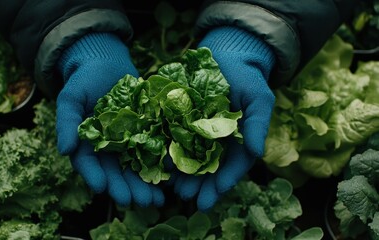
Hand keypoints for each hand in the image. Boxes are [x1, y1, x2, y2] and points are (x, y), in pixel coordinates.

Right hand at [56, 32, 163, 206]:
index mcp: (88, 144)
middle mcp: (109, 148)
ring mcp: (129, 141)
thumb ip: (66, 122)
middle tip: (138, 202)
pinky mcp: (147, 131)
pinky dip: (162, 163)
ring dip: (146, 184)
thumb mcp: (71, 97)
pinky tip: (171, 175)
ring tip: (157, 200)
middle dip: (127, 188)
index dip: (95, 177)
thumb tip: (64, 150)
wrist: (107, 62)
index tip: (102, 188)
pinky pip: (155, 149)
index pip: (90, 165)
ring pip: (137, 167)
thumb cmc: (85, 79)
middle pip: (117, 172)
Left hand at [173, 26, 275, 210]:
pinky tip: (161, 163)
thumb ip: (259, 124)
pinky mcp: (182, 118)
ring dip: (182, 174)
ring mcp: (198, 129)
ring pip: (190, 157)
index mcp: (238, 140)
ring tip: (174, 189)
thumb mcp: (259, 99)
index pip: (232, 166)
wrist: (227, 54)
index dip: (223, 183)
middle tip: (188, 198)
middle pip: (208, 167)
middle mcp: (217, 139)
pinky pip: (174, 137)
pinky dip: (169, 150)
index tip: (212, 197)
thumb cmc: (247, 77)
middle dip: (199, 185)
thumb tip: (258, 151)